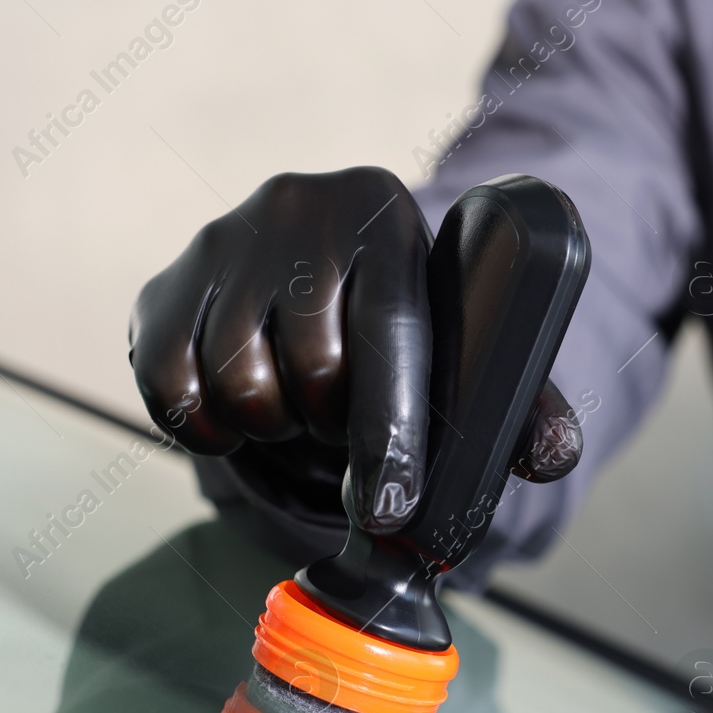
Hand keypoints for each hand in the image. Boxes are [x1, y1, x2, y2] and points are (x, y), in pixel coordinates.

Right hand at [130, 166, 580, 533]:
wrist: (299, 272)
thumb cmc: (392, 323)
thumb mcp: (457, 347)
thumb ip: (516, 405)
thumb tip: (552, 460)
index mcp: (384, 214)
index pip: (390, 329)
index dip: (391, 428)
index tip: (390, 504)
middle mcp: (297, 208)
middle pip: (312, 366)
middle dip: (331, 422)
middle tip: (340, 421)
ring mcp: (220, 243)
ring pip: (241, 383)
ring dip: (273, 424)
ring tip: (295, 406)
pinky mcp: (160, 288)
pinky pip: (173, 393)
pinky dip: (208, 428)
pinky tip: (240, 411)